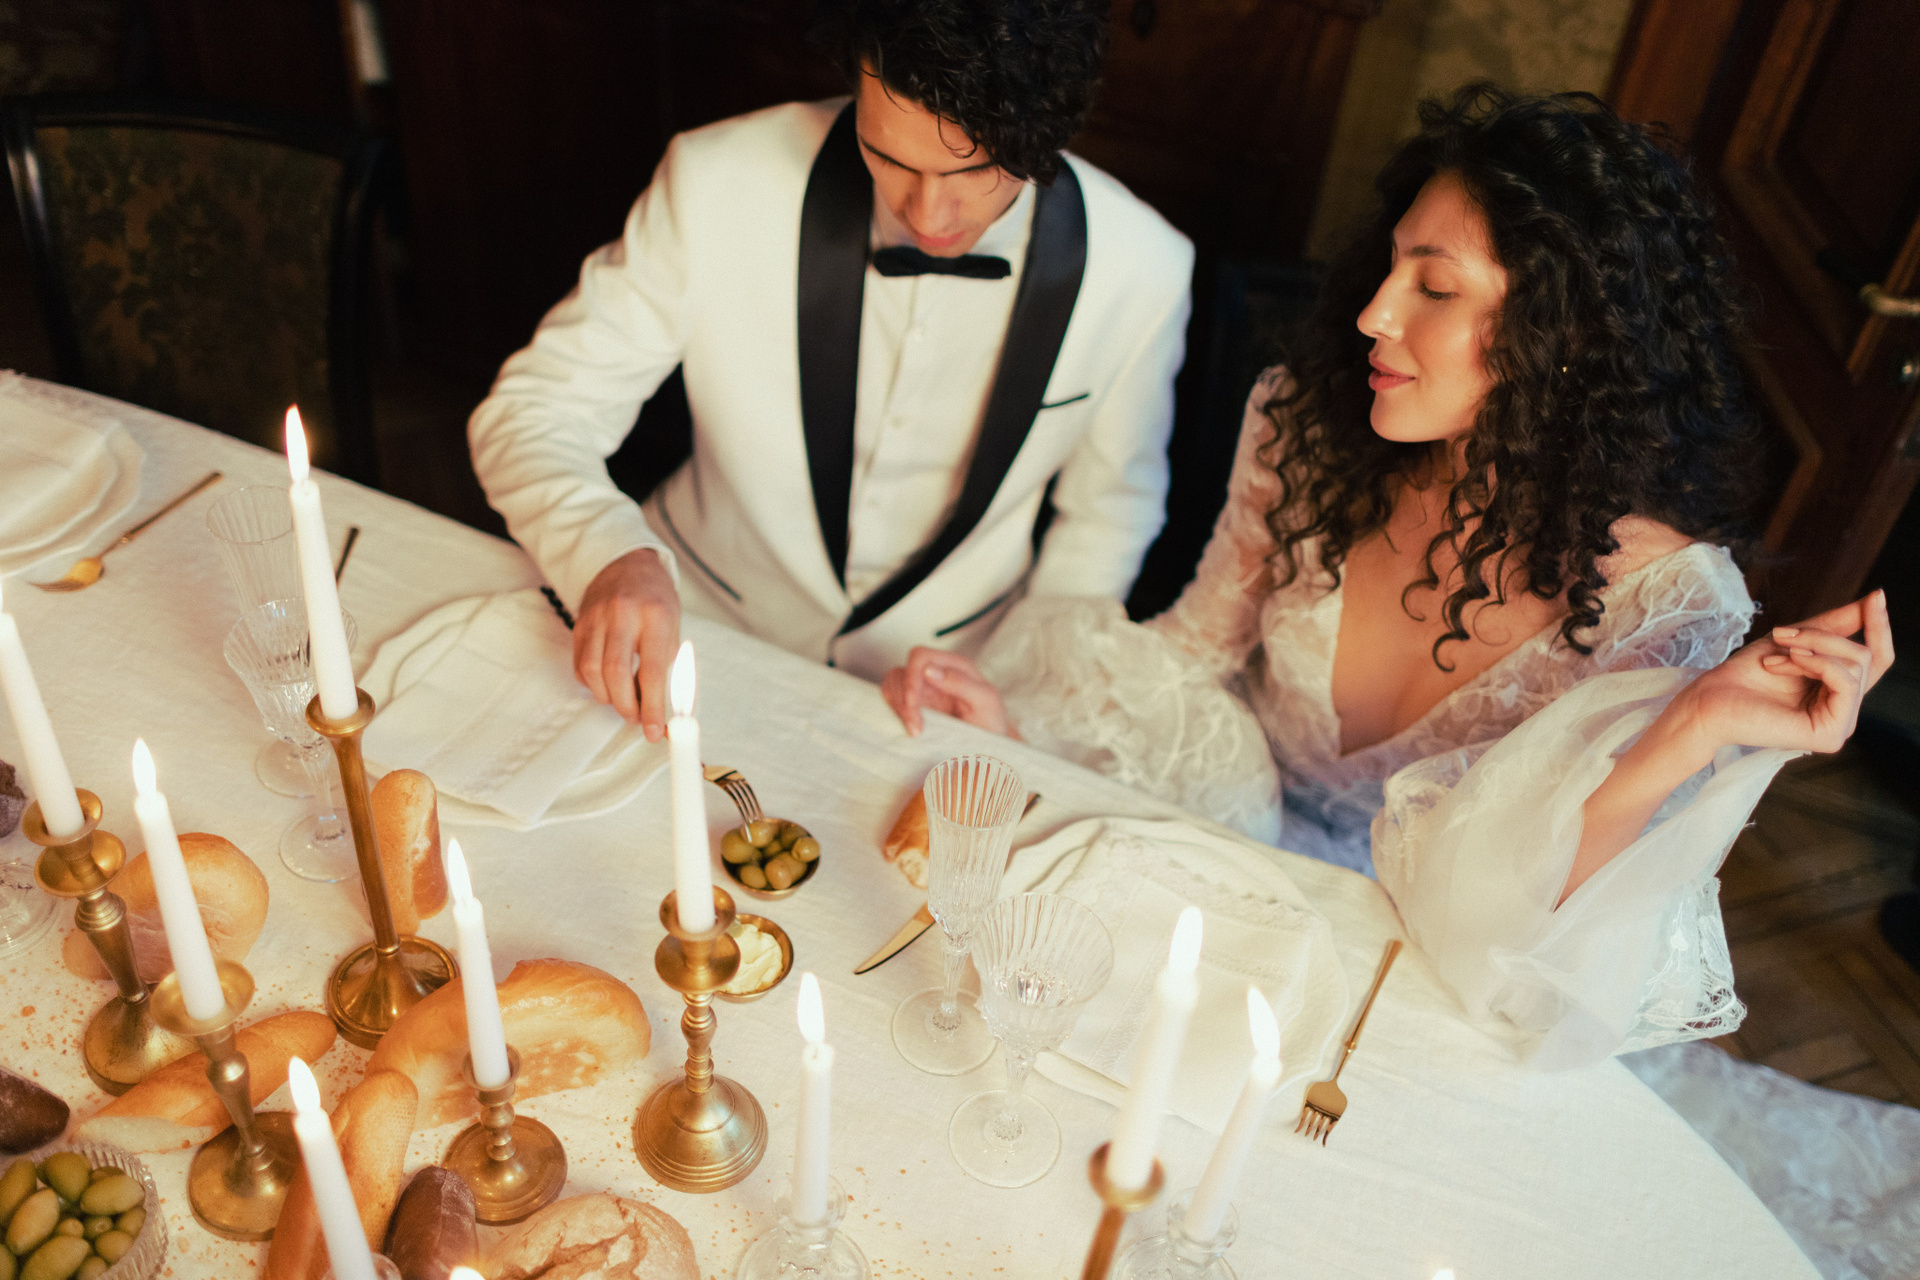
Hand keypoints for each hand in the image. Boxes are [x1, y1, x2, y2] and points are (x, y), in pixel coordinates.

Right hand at [572, 548, 679, 739]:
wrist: (626, 564)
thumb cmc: (656, 599)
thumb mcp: (673, 626)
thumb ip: (667, 665)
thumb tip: (662, 709)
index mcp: (655, 616)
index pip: (653, 671)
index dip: (653, 707)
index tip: (655, 731)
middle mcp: (623, 614)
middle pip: (615, 673)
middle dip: (625, 706)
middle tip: (636, 718)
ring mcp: (596, 618)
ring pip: (592, 671)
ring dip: (608, 697)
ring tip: (623, 701)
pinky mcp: (578, 624)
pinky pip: (580, 665)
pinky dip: (593, 683)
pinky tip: (606, 684)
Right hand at [880, 647, 1014, 737]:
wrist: (990, 746)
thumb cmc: (991, 721)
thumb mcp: (985, 701)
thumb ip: (961, 682)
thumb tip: (929, 670)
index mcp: (955, 665)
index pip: (920, 657)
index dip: (912, 679)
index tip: (915, 707)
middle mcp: (936, 671)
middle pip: (902, 670)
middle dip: (904, 699)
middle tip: (915, 729)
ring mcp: (924, 687)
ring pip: (893, 683)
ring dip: (898, 706)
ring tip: (913, 730)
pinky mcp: (915, 702)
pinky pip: (893, 697)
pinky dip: (894, 710)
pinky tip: (908, 725)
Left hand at [1565, 589, 1892, 903]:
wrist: (1710, 701)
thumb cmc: (1744, 674)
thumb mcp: (1794, 640)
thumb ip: (1833, 625)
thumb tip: (1873, 600)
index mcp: (1837, 691)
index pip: (1876, 658)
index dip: (1879, 626)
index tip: (1877, 595)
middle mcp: (1844, 710)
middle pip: (1866, 657)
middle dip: (1823, 635)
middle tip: (1782, 633)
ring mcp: (1840, 725)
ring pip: (1856, 664)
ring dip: (1812, 646)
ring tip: (1776, 652)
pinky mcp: (1831, 734)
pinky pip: (1844, 681)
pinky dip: (1814, 663)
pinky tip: (1782, 663)